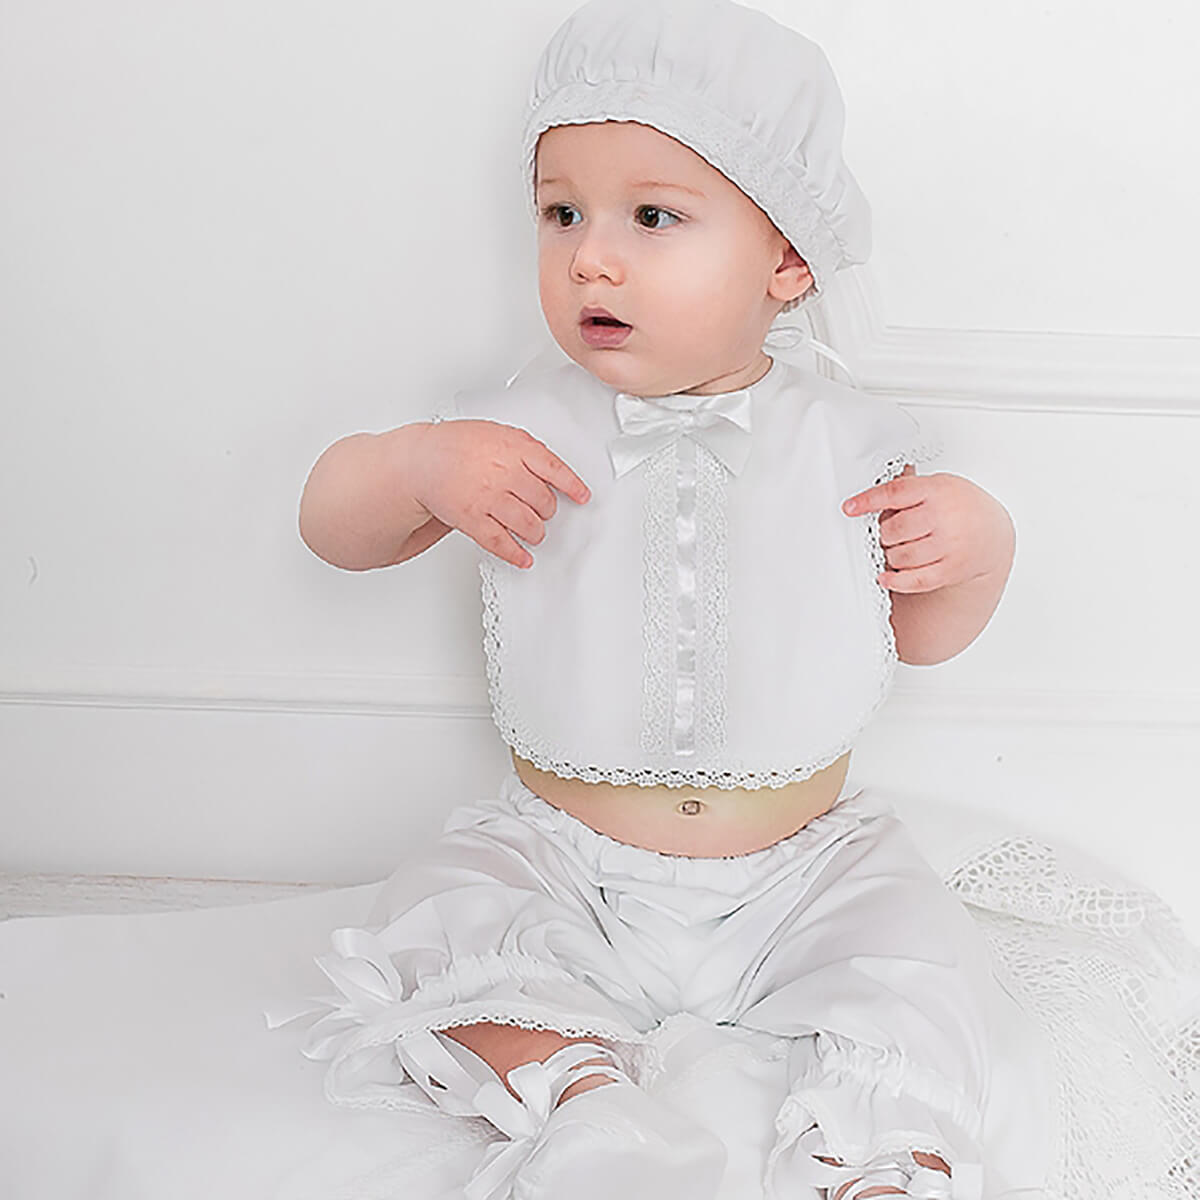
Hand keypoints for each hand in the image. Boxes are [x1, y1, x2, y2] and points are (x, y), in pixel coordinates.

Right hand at [410, 420, 590, 568]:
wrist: (421, 460)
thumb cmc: (457, 445)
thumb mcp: (497, 433)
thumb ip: (525, 448)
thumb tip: (549, 467)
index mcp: (513, 448)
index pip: (554, 468)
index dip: (572, 485)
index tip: (583, 496)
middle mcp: (503, 473)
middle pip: (543, 501)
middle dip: (548, 510)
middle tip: (545, 511)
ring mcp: (488, 498)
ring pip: (527, 524)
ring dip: (536, 532)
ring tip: (535, 532)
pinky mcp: (472, 520)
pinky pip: (500, 542)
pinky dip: (515, 554)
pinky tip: (523, 558)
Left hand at [841, 466, 1014, 593]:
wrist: (992, 532)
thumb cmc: (960, 506)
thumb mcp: (939, 485)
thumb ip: (909, 489)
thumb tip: (871, 495)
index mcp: (938, 490)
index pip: (895, 493)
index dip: (868, 501)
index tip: (850, 508)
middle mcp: (944, 517)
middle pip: (894, 529)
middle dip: (885, 533)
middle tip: (889, 533)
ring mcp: (949, 545)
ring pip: (901, 555)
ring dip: (891, 554)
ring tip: (899, 548)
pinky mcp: (951, 569)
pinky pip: (916, 580)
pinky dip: (896, 580)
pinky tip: (886, 577)